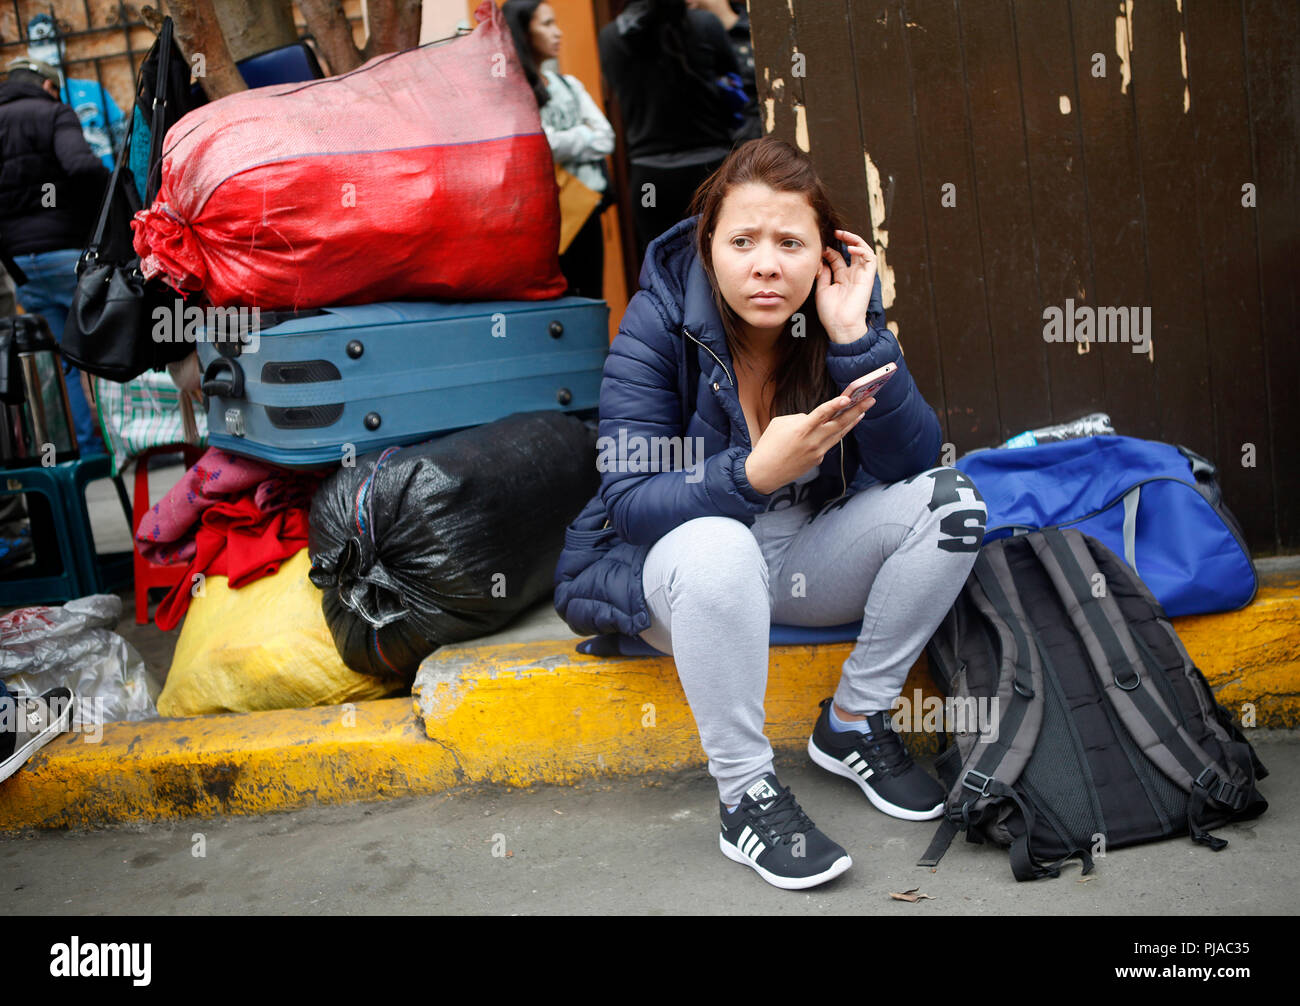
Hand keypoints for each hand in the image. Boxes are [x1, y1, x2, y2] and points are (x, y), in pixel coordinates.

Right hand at [744, 394, 875, 494]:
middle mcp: (813, 441)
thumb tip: (815, 418)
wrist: (764, 473)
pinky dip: (835, 433)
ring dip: (852, 421)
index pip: (822, 413)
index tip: (848, 398)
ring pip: (839, 434)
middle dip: (857, 410)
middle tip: (870, 400)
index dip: (836, 404)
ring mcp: (817, 452)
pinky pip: (829, 443)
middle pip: (839, 423)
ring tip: (863, 411)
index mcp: (801, 429)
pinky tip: (841, 426)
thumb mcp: (780, 423)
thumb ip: (800, 418)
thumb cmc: (769, 445)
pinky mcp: (818, 460)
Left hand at [815, 228, 878, 343]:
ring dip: (855, 240)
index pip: (838, 258)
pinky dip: (862, 250)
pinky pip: (870, 259)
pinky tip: (850, 248)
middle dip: (845, 239)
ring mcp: (861, 276)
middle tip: (835, 232)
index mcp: (841, 278)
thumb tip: (821, 259)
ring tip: (844, 235)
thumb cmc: (830, 312)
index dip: (830, 250)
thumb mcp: (822, 288)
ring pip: (864, 251)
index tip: (820, 247)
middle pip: (852, 251)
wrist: (840, 325)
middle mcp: (852, 275)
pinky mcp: (868, 278)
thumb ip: (823, 273)